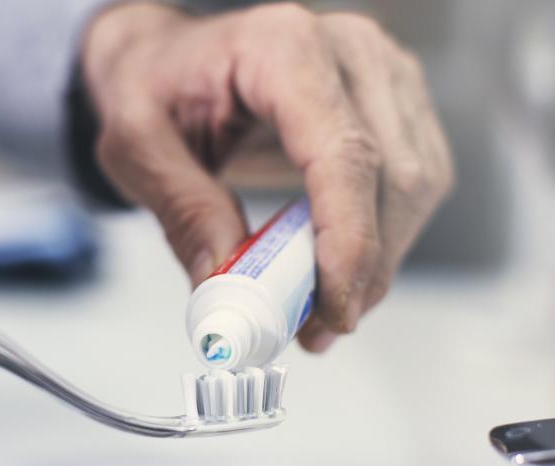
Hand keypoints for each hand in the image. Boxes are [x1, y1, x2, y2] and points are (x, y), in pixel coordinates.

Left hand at [83, 2, 452, 351]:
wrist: (171, 59)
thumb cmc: (156, 87)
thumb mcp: (137, 145)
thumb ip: (183, 210)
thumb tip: (228, 281)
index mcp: (283, 47)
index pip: (343, 152)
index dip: (348, 240)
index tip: (333, 310)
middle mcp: (350, 50)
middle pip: (394, 177)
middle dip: (364, 268)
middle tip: (313, 329)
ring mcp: (384, 73)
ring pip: (418, 186)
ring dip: (378, 262)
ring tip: (318, 309)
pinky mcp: (398, 103)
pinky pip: (416, 185)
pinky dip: (383, 240)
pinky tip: (338, 269)